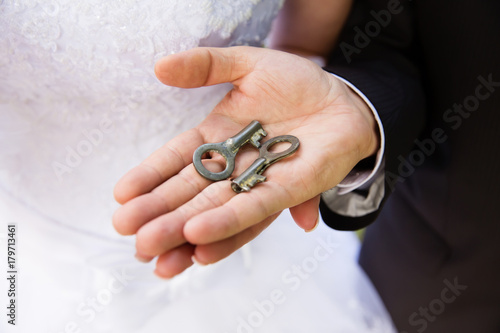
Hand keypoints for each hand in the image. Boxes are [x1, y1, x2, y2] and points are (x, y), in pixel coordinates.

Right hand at [112, 46, 377, 277]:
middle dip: (157, 214)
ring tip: (151, 253)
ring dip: (182, 232)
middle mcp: (231, 167)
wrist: (343, 99)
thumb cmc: (295, 82)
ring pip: (214, 211)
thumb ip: (205, 65)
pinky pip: (253, 210)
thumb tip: (159, 66)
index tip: (120, 195)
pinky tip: (198, 240)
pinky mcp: (286, 191)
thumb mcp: (247, 64)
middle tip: (126, 233)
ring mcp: (256, 183)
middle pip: (189, 194)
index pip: (176, 159)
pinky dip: (226, 225)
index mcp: (216, 138)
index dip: (149, 176)